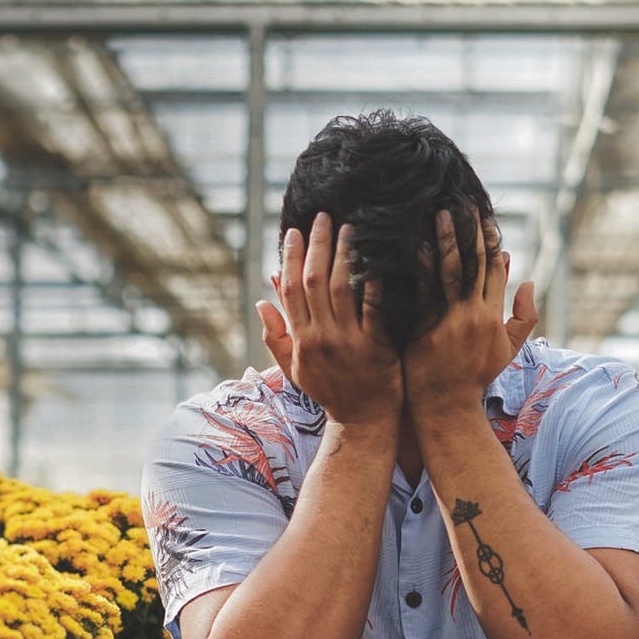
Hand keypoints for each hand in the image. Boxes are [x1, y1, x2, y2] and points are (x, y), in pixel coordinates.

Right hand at [256, 213, 402, 427]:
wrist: (362, 421)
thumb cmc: (329, 391)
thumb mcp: (295, 367)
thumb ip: (276, 334)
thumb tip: (262, 300)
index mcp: (300, 339)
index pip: (289, 289)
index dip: (289, 257)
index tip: (293, 231)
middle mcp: (320, 337)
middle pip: (312, 281)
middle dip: (316, 245)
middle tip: (323, 216)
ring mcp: (348, 341)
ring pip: (339, 289)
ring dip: (342, 254)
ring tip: (349, 227)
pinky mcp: (375, 346)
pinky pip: (372, 308)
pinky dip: (372, 282)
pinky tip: (376, 259)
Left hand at [402, 208, 537, 418]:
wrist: (447, 406)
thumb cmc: (475, 377)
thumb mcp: (508, 349)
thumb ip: (524, 316)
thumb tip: (527, 279)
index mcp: (494, 317)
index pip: (495, 270)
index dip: (490, 241)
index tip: (483, 216)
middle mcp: (474, 315)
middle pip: (474, 265)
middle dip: (468, 232)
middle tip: (460, 203)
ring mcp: (450, 322)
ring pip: (451, 273)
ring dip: (445, 241)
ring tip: (438, 214)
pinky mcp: (426, 329)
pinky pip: (424, 293)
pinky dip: (420, 269)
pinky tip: (414, 247)